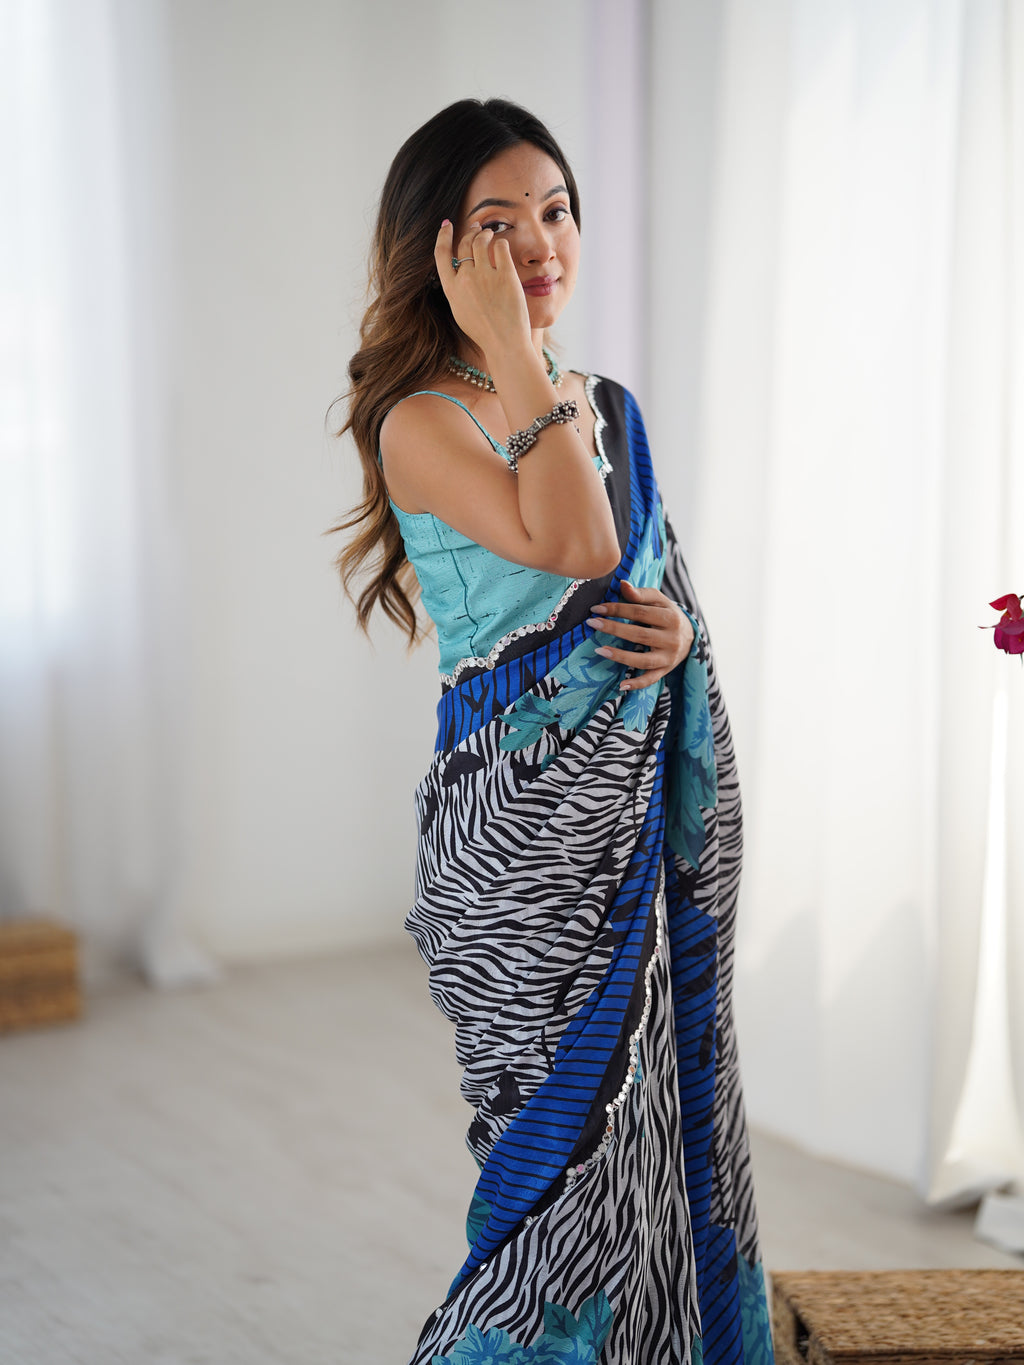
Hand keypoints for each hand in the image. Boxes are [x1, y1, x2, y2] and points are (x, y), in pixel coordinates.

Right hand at [433, 219, 530, 357]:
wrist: (504, 342)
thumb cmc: (484, 331)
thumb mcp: (460, 311)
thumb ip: (457, 289)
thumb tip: (459, 270)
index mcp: (452, 289)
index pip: (441, 254)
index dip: (443, 236)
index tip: (447, 224)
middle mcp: (465, 279)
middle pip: (464, 244)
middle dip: (470, 232)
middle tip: (477, 228)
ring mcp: (485, 276)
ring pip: (481, 241)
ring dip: (485, 233)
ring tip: (489, 233)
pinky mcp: (505, 275)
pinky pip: (501, 248)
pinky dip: (501, 244)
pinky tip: (502, 247)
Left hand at [587, 581, 695, 690]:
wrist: (690, 636)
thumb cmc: (668, 614)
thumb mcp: (659, 601)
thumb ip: (640, 594)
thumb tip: (622, 584)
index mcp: (670, 617)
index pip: (639, 612)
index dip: (617, 609)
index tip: (596, 608)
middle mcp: (672, 639)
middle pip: (639, 634)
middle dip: (613, 629)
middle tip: (592, 623)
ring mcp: (669, 657)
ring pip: (643, 659)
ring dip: (620, 656)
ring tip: (599, 650)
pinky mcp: (666, 670)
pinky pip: (650, 679)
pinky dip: (637, 684)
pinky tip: (621, 686)